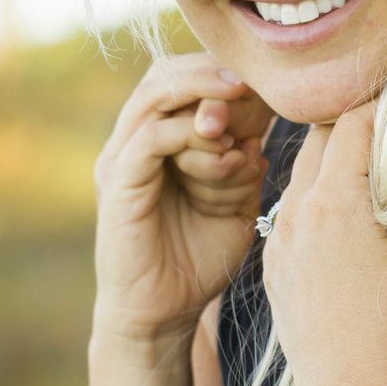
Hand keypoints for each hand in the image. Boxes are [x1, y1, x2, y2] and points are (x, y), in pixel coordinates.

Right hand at [91, 53, 271, 347]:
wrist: (162, 313)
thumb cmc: (199, 258)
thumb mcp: (236, 200)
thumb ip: (244, 160)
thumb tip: (262, 125)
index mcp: (161, 137)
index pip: (186, 75)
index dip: (226, 74)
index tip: (269, 89)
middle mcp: (136, 139)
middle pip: (167, 72)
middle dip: (214, 74)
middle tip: (251, 88)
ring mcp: (122, 157)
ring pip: (157, 94)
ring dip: (204, 96)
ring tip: (239, 112)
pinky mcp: (117, 182)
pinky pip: (152, 137)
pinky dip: (190, 135)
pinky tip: (225, 154)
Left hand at [261, 104, 386, 385]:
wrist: (346, 385)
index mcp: (334, 201)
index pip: (349, 124)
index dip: (379, 109)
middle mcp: (296, 212)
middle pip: (316, 139)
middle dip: (350, 128)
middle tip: (385, 135)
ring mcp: (278, 239)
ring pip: (299, 175)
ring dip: (329, 165)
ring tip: (365, 177)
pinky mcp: (271, 265)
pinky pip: (287, 213)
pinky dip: (312, 202)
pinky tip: (341, 222)